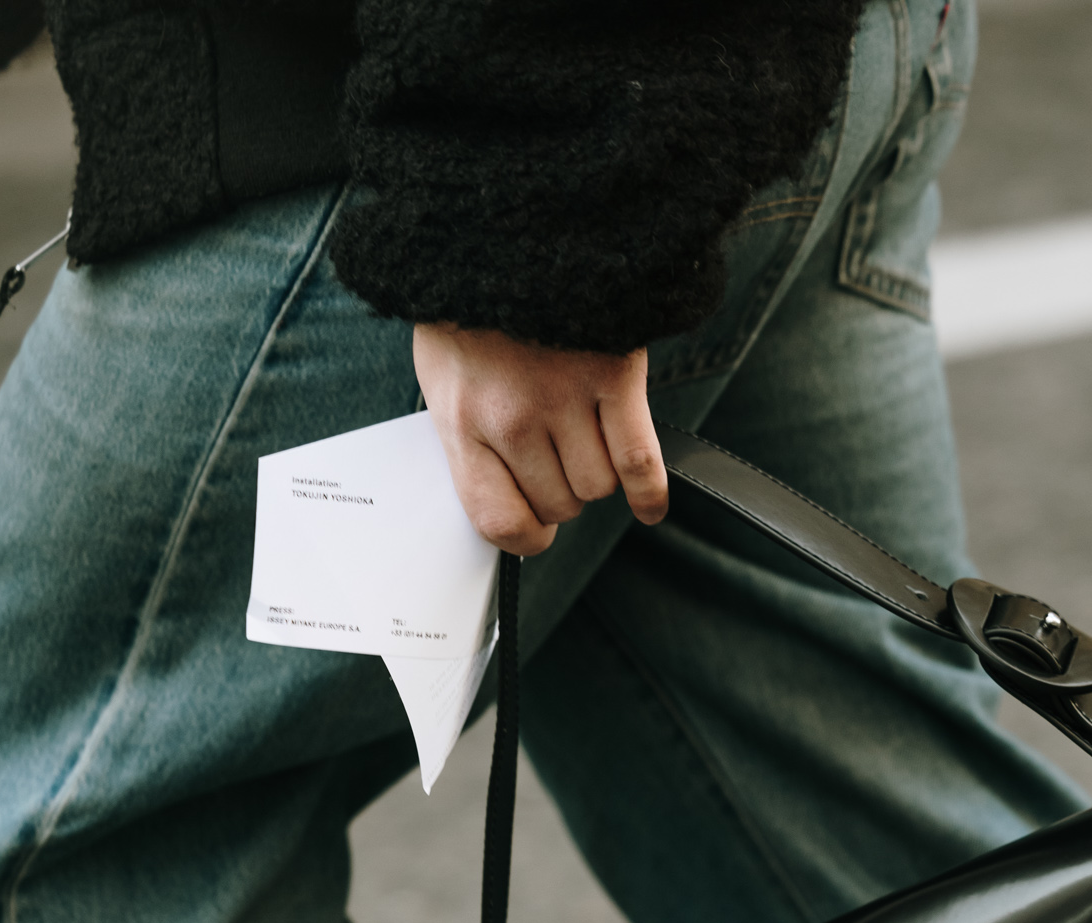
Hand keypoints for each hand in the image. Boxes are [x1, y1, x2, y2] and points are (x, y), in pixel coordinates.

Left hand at [412, 324, 669, 558]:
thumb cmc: (471, 301)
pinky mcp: (613, 375)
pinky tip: (648, 505)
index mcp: (462, 419)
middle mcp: (512, 417)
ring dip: (598, 477)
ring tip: (587, 442)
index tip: (534, 528)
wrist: (510, 218)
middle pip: (559, 503)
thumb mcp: (442, 371)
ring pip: (598, 487)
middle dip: (563, 491)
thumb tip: (502, 497)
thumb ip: (466, 434)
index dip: (524, 535)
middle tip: (560, 458)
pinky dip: (649, 493)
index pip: (499, 520)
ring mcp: (565, 397)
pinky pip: (639, 462)